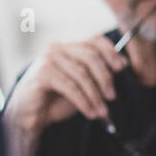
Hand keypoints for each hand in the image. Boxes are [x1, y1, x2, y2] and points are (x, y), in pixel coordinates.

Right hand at [4, 35, 128, 137]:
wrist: (32, 115)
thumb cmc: (59, 98)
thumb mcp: (84, 84)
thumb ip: (100, 73)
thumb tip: (123, 63)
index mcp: (69, 47)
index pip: (95, 40)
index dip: (111, 52)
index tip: (121, 68)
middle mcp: (57, 49)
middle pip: (91, 57)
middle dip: (105, 78)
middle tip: (112, 97)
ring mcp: (48, 59)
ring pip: (81, 74)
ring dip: (95, 95)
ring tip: (102, 111)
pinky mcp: (42, 74)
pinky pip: (70, 86)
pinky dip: (84, 101)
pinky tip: (90, 112)